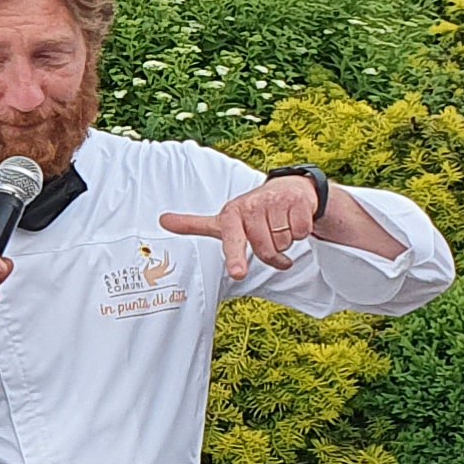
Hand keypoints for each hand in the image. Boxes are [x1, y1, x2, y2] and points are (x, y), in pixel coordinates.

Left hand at [160, 175, 319, 274]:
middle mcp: (251, 207)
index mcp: (231, 215)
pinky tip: (293, 220)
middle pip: (265, 251)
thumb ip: (194, 224)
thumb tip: (161, 220)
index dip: (235, 257)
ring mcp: (274, 202)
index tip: (238, 273)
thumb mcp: (223, 220)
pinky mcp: (297, 202)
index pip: (233, 241)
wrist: (287, 190)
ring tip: (280, 227)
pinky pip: (301, 233)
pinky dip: (301, 232)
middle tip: (269, 237)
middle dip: (271, 253)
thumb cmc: (250, 212)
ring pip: (284, 244)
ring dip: (286, 242)